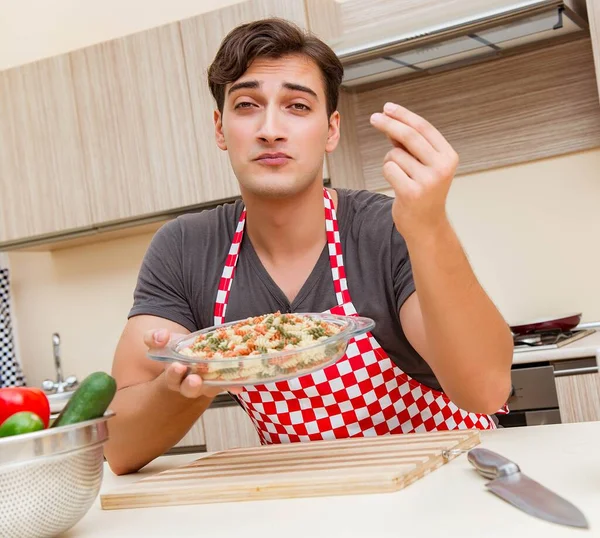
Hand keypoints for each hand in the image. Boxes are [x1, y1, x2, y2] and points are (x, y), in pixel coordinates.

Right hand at [144, 329, 242, 398]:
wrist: (195, 346)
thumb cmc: (176, 347)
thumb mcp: (163, 339)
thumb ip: (155, 337)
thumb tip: (161, 337)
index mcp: (174, 376)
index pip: (172, 379)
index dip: (174, 374)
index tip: (177, 366)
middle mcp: (190, 383)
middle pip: (190, 389)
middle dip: (191, 385)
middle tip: (195, 379)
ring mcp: (207, 382)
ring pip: (210, 388)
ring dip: (215, 385)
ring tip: (221, 381)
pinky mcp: (222, 378)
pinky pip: (227, 384)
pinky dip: (233, 385)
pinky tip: (239, 385)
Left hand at [370, 102, 458, 240]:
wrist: (425, 225)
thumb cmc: (422, 192)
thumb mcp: (422, 165)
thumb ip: (410, 145)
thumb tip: (391, 121)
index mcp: (448, 156)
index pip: (424, 128)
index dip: (404, 115)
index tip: (387, 107)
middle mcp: (441, 167)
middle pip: (409, 136)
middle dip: (389, 124)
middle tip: (374, 118)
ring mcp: (427, 181)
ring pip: (395, 154)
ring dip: (390, 160)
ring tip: (400, 176)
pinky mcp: (411, 192)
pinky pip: (389, 169)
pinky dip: (387, 172)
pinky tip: (397, 184)